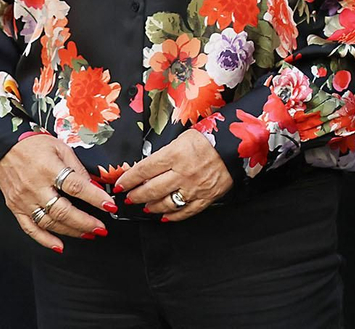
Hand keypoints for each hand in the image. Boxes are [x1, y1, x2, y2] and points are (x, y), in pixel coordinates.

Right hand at [0, 134, 116, 250]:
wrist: (3, 148)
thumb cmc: (33, 146)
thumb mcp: (60, 148)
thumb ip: (77, 168)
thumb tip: (95, 185)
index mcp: (49, 169)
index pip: (76, 186)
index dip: (95, 197)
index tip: (109, 205)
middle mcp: (35, 187)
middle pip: (63, 210)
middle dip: (85, 222)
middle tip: (101, 228)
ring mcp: (24, 200)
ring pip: (49, 222)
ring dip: (71, 231)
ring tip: (88, 233)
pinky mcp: (16, 208)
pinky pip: (30, 228)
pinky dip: (45, 240)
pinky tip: (59, 245)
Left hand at [115, 129, 232, 221]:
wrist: (235, 146)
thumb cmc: (208, 139)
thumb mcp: (182, 138)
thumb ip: (164, 154)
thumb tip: (144, 169)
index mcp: (175, 154)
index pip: (144, 170)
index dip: (128, 179)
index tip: (119, 184)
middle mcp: (183, 173)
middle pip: (151, 189)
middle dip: (136, 195)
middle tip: (129, 197)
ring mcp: (194, 188)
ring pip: (166, 203)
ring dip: (151, 206)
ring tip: (145, 206)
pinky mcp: (206, 198)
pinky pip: (185, 212)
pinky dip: (172, 216)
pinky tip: (164, 216)